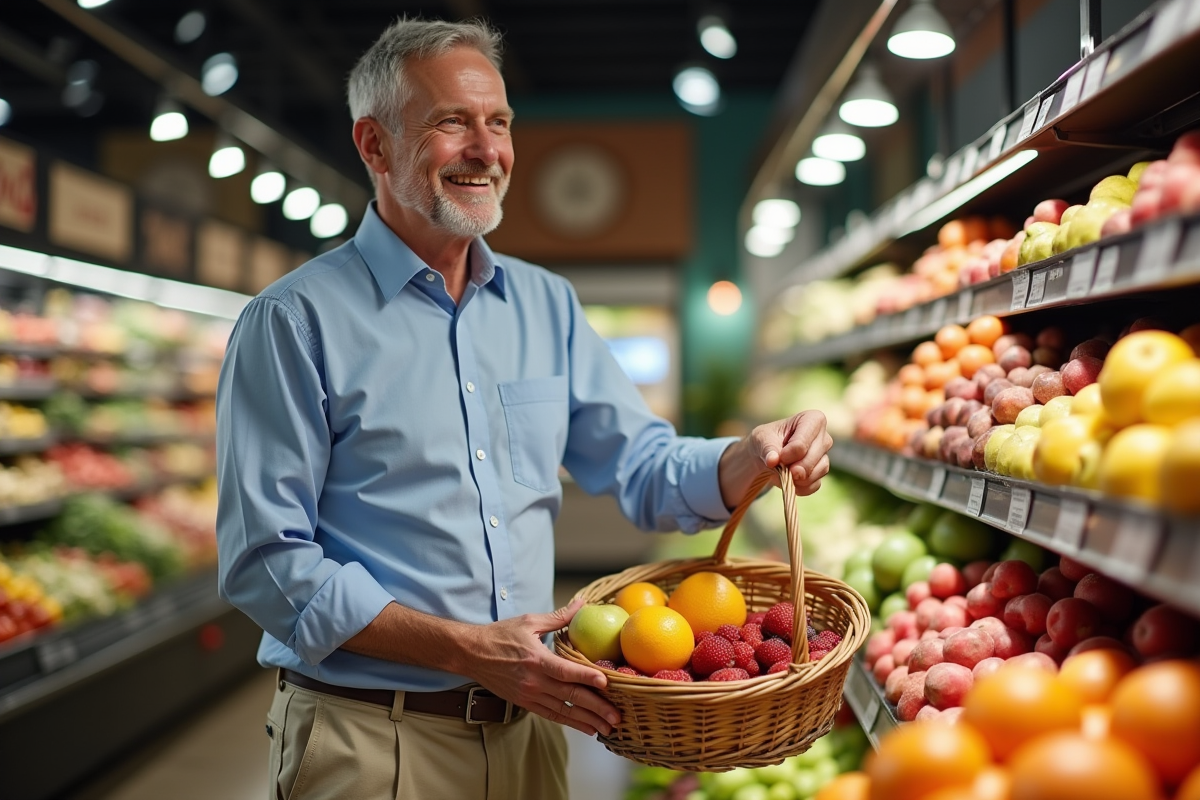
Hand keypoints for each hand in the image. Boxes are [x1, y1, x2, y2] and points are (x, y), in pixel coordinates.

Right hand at [465, 598, 620, 736]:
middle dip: (596, 708)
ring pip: (563, 711)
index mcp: (536, 659)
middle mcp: (534, 681)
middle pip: (570, 696)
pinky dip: (570, 722)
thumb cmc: (500, 635)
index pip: (565, 671)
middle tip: (617, 716)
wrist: (471, 654)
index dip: (586, 677)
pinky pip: (551, 715)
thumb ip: (559, 617)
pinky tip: (586, 728)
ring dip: (587, 721)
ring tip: (607, 729)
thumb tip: (582, 604)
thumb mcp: (529, 622)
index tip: (606, 683)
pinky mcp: (525, 702)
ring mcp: (529, 695)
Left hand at [755, 410, 832, 494]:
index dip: (790, 453)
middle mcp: (824, 436)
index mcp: (812, 419)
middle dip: (796, 467)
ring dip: (799, 478)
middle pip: (814, 457)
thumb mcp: (761, 439)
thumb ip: (767, 449)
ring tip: (783, 474)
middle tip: (782, 470)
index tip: (779, 456)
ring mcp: (824, 455)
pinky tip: (789, 482)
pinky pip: (815, 484)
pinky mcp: (821, 472)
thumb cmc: (767, 440)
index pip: (803, 442)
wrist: (768, 455)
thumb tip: (772, 460)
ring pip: (819, 471)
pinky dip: (800, 487)